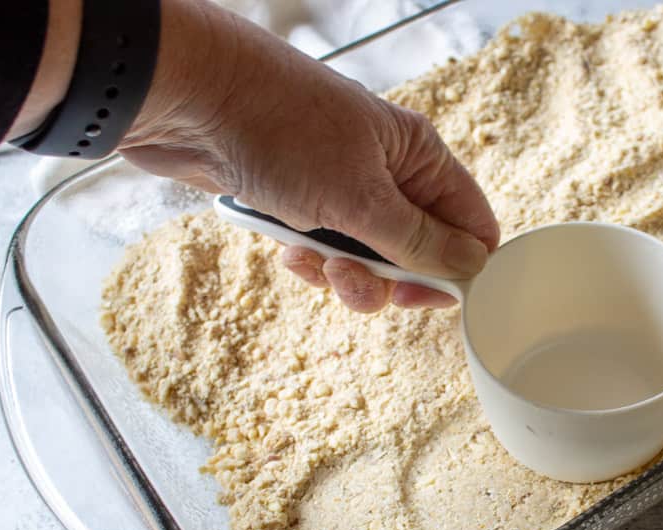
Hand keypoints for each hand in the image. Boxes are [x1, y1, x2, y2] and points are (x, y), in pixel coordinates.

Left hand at [118, 0, 498, 311]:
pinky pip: (323, 250)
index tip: (429, 298)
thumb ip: (418, 242)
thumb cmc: (280, 128)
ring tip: (314, 259)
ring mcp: (342, 187)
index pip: (469, 224)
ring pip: (367, 258)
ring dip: (343, 274)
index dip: (459, 269)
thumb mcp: (360, 198)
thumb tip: (472, 267)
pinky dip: (308, 259)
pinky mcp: (300, 201)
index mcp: (417, 156)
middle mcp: (386, 171)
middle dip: (389, 279)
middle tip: (360, 280)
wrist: (190, 98)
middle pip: (417, 251)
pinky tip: (285, 247)